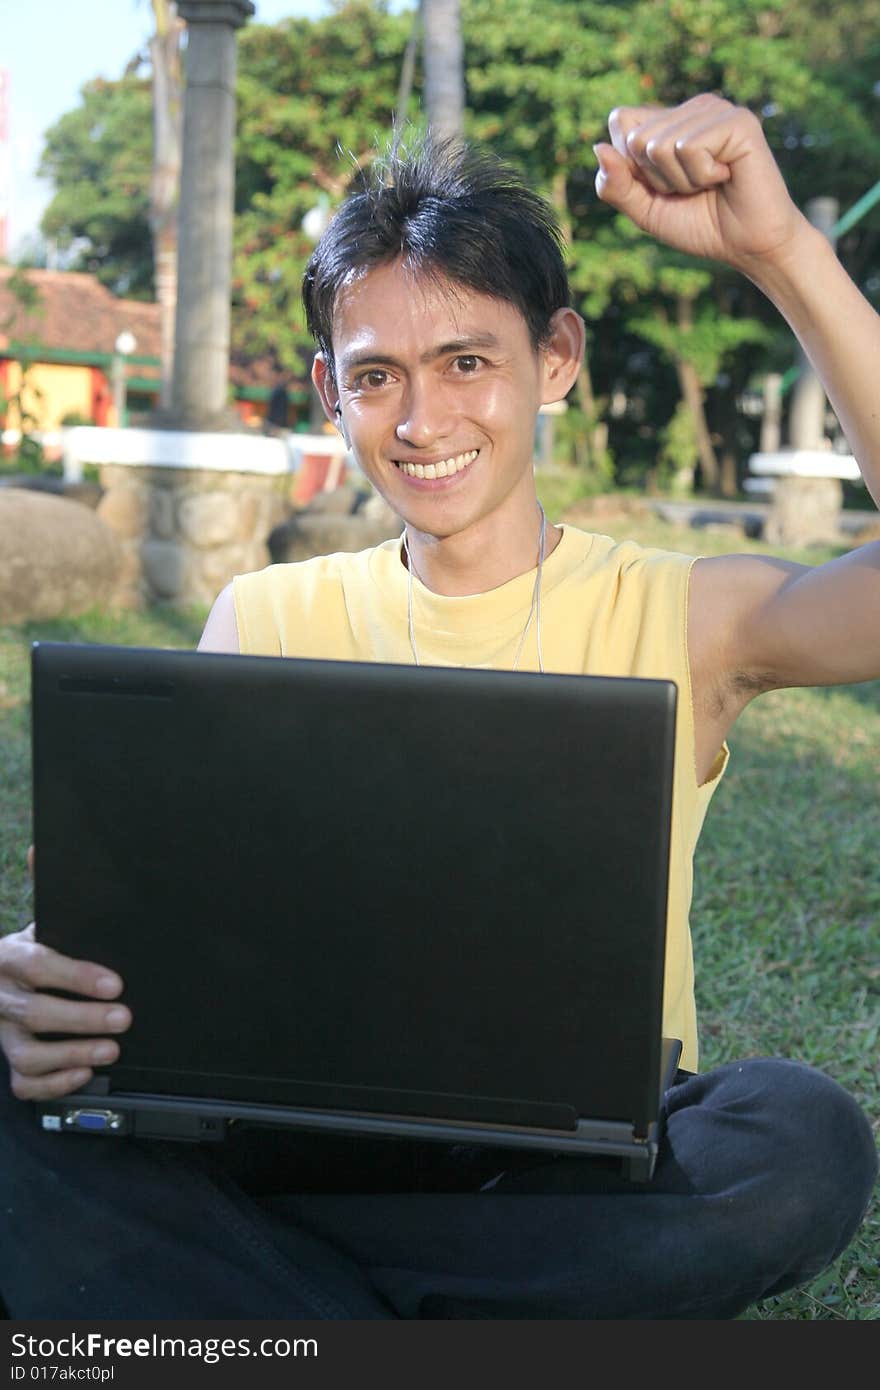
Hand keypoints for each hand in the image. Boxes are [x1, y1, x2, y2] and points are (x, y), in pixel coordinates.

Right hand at [0, 847, 131, 1099]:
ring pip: (26, 1054)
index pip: (37, 965)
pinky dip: (53, 1084)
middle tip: (124, 1018)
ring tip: (111, 1050)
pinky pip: (24, 1084)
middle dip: (82, 1018)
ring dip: (71, 1054)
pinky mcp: (9, 1061)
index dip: (76, 976)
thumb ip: (48, 890)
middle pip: (33, 1013)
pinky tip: (82, 1074)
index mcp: (7, 956)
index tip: (114, 984)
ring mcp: (1, 1032)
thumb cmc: (30, 953)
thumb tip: (43, 850)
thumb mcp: (38, 923)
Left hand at [594, 93, 806, 273]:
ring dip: (681, 181)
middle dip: (657, 178)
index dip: (631, 166)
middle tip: (692, 188)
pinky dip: (702, 176)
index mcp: (669, 120)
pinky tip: (727, 176)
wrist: (747, 246)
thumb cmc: (700, 225)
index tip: (665, 185)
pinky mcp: (737, 120)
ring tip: (711, 183)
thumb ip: (616, 185)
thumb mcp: (645, 210)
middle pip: (636, 138)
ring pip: (659, 145)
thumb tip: (598, 148)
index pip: (620, 121)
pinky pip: (689, 148)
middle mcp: (691, 108)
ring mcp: (715, 109)